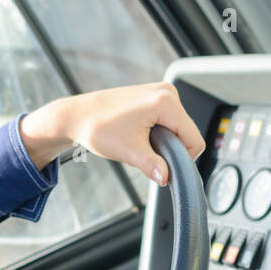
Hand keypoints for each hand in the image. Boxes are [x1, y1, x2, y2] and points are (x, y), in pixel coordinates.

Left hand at [17, 83, 205, 186]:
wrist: (76, 116)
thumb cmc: (97, 128)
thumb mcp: (129, 152)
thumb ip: (153, 166)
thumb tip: (167, 178)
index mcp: (166, 102)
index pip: (193, 139)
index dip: (182, 158)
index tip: (162, 165)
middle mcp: (167, 92)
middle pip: (186, 132)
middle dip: (170, 148)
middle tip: (143, 151)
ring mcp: (160, 91)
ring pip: (177, 127)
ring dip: (163, 140)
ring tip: (137, 141)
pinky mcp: (153, 95)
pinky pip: (167, 119)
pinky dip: (157, 131)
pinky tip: (137, 133)